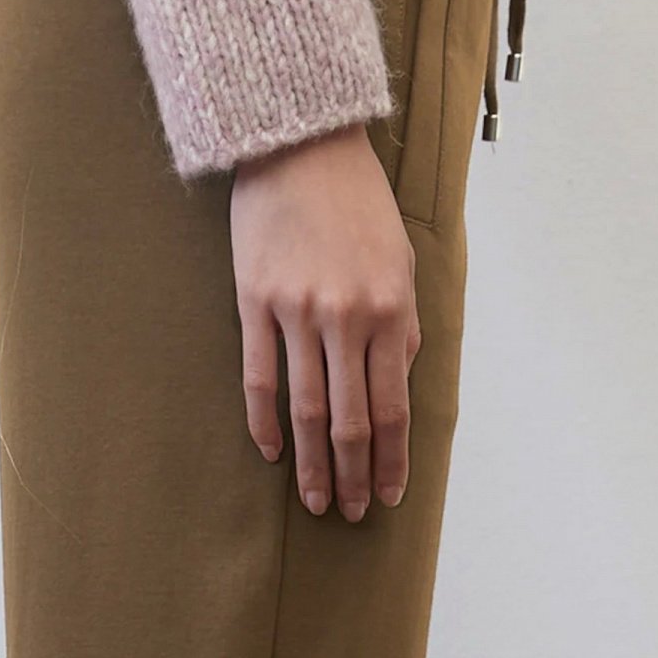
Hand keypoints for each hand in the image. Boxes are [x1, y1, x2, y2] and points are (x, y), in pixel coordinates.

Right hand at [230, 125, 420, 521]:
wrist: (300, 143)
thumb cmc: (357, 203)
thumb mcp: (401, 261)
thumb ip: (403, 326)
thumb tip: (397, 383)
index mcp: (390, 311)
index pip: (393, 407)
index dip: (391, 459)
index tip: (389, 496)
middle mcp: (345, 318)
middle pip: (351, 420)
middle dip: (353, 475)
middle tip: (349, 514)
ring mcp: (296, 312)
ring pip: (307, 409)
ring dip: (312, 463)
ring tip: (315, 500)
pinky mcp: (254, 301)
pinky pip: (259, 376)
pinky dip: (265, 421)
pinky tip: (273, 452)